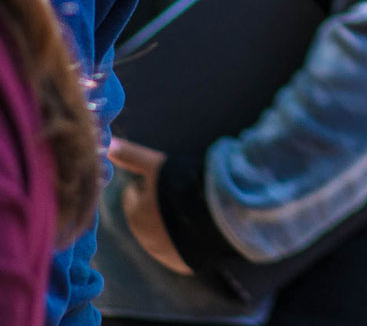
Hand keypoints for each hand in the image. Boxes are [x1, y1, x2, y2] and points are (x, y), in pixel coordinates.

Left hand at [109, 138, 193, 275]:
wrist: (217, 216)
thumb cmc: (182, 187)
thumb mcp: (157, 165)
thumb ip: (131, 156)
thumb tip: (106, 144)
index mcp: (135, 215)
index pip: (133, 197)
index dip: (147, 186)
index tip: (163, 179)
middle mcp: (144, 239)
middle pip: (146, 218)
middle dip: (156, 207)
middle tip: (176, 194)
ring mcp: (163, 254)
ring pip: (161, 236)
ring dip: (169, 225)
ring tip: (189, 210)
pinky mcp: (182, 265)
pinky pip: (178, 252)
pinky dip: (183, 242)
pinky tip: (196, 228)